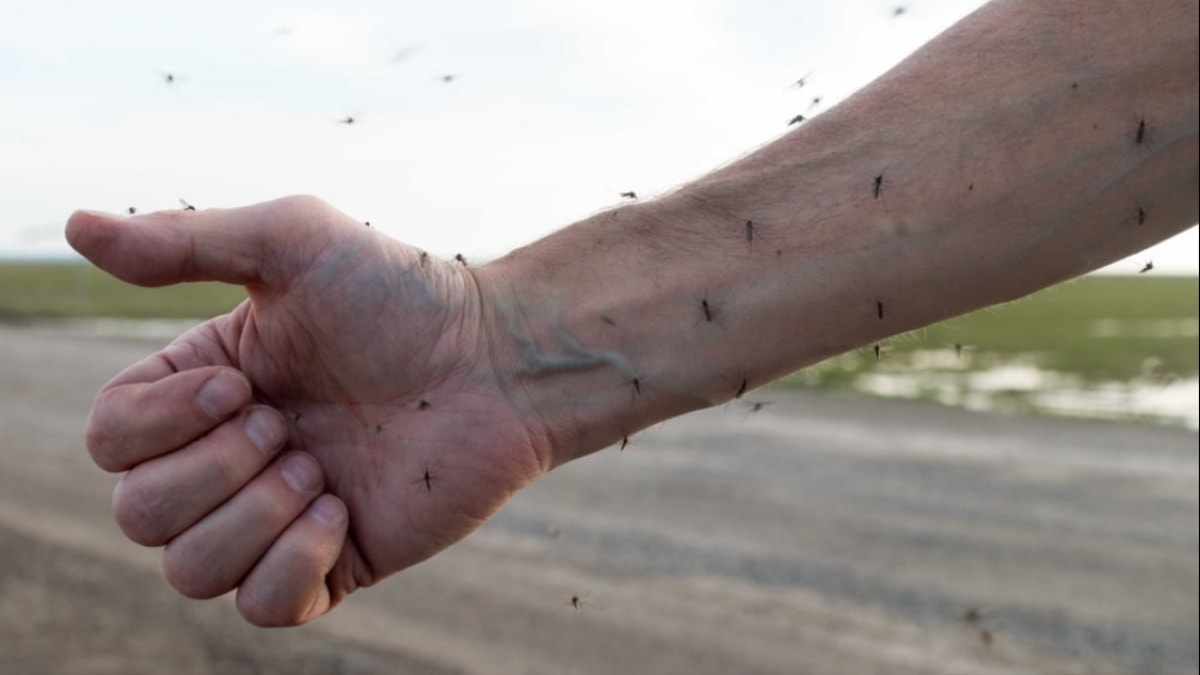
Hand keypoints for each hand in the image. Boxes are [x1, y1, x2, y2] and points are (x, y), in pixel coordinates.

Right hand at [66, 196, 547, 625]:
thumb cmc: (401, 293)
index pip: (110, 439)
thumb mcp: (291, 243)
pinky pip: (264, 610)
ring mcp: (280, 516)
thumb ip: (183, 241)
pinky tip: (343, 513)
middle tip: (291, 425)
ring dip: (254, 517)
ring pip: (190, 571)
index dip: (159, 425)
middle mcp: (230, 458)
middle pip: (137, 514)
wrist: (498, 359)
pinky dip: (293, 567)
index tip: (246, 385)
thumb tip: (69, 226)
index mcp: (205, 391)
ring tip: (320, 467)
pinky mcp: (336, 564)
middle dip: (214, 471)